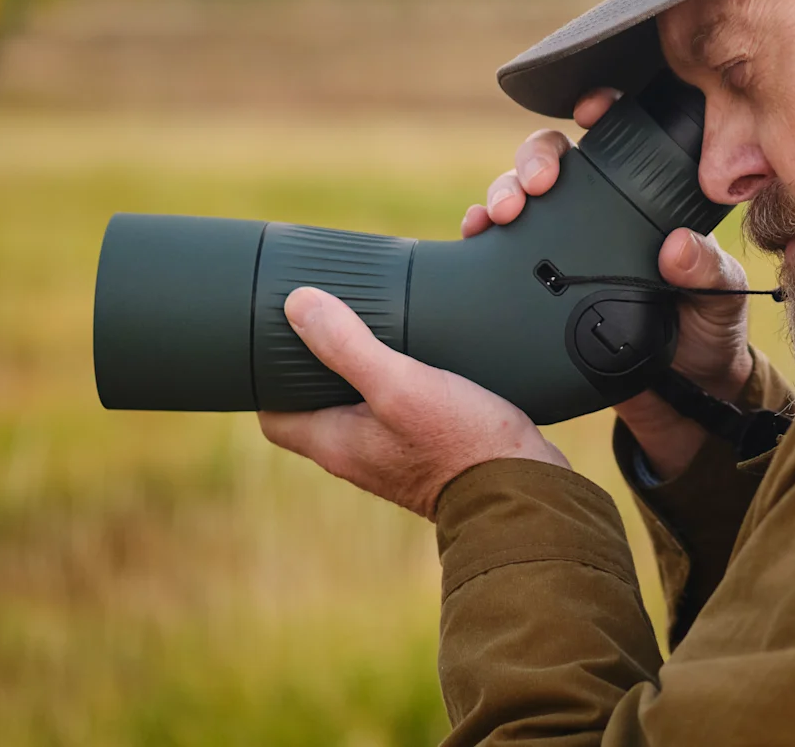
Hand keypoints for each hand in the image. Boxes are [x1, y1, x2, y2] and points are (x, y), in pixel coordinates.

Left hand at [259, 287, 567, 519]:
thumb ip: (348, 346)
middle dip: (318, 366)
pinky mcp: (430, 448)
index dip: (268, 379)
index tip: (279, 339)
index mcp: (336, 444)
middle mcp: (358, 453)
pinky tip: (425, 353)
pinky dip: (401, 381)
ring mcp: (395, 454)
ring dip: (363, 370)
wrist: (526, 490)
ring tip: (378, 327)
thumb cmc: (462, 445)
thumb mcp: (400, 385)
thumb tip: (297, 303)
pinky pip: (400, 411)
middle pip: (317, 407)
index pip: (275, 417)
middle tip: (332, 319)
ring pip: (361, 407)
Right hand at [463, 87, 753, 479]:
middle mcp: (595, 212)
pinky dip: (479, 233)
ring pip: (519, 196)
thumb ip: (707, 272)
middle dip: (535, 159)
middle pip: (554, 160)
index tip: (588, 111)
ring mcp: (560, 246)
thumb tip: (676, 247)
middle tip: (536, 186)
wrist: (680, 397)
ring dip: (501, 191)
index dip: (598, 110)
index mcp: (642, 201)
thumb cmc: (708, 333)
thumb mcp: (720, 297)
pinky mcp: (534, 285)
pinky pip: (497, 248)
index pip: (618, 140)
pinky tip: (474, 236)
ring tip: (500, 213)